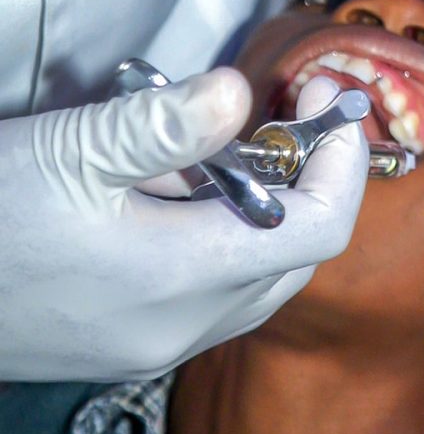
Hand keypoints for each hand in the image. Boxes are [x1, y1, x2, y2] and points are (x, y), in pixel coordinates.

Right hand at [0, 69, 367, 379]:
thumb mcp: (73, 150)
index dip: (340, 163)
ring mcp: (156, 342)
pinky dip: (222, 238)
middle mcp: (183, 326)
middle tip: (280, 119)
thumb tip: (238, 92)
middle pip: (295, 255)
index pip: (317, 229)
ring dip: (261, 210)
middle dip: (303, 181)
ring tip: (215, 149)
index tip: (327, 105)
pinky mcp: (131, 341)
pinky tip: (173, 194)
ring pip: (256, 277)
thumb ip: (165, 123)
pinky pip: (212, 292)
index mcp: (181, 276)